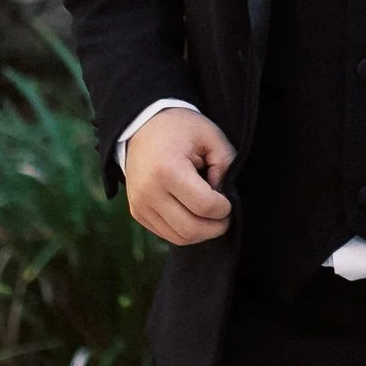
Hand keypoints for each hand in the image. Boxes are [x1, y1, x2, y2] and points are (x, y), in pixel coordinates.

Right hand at [124, 107, 236, 244]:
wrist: (142, 127)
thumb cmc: (181, 129)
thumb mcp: (211, 137)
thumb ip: (226, 165)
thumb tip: (225, 197)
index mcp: (167, 169)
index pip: (204, 206)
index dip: (225, 208)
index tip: (228, 200)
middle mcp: (148, 192)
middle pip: (190, 229)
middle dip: (216, 227)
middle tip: (225, 216)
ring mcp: (140, 205)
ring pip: (179, 238)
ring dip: (201, 233)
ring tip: (211, 216)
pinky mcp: (137, 213)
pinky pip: (166, 234)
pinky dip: (185, 231)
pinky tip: (194, 215)